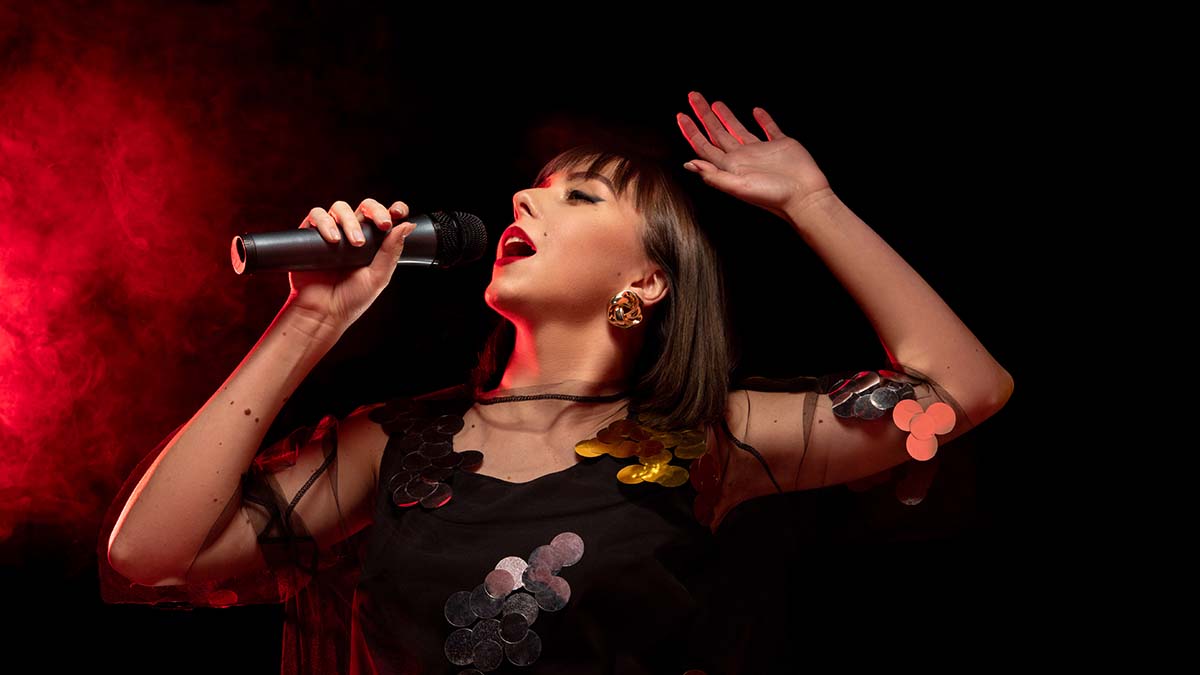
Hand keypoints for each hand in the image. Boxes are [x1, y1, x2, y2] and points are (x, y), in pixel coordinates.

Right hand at [286, 198, 415, 327]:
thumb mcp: (378, 276)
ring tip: (354, 243)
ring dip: (350, 221)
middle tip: (382, 225)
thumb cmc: (351, 298)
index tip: (398, 212)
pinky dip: (324, 222)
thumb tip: (407, 225)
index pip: (383, 216)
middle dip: (375, 210)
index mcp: (372, 241)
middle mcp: (352, 233)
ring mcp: (331, 232)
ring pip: (340, 208)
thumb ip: (391, 251)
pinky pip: (316, 216)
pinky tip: (333, 240)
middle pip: (364, 206)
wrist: (323, 312)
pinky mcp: (310, 235)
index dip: (393, 209)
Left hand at [676, 91, 832, 221]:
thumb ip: (713, 175)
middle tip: (693, 96)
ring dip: (726, 116)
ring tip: (714, 103)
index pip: (704, 146)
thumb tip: (689, 165)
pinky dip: (763, 119)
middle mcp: (743, 158)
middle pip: (717, 133)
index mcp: (730, 167)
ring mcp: (761, 151)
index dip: (691, 131)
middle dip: (703, 115)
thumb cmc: (773, 196)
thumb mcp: (738, 186)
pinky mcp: (781, 145)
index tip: (680, 115)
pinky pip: (769, 128)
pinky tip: (756, 111)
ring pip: (738, 129)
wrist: (804, 196)